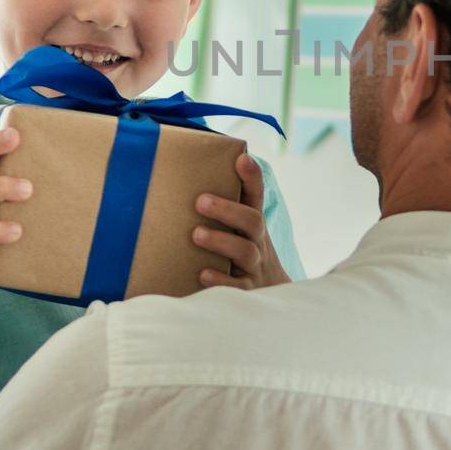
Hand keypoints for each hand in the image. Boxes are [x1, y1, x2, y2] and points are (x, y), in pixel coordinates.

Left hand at [190, 149, 290, 291]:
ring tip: (196, 234)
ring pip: (245, 251)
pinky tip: (203, 274)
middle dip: (227, 210)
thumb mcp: (238, 229)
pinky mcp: (247, 290)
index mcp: (252, 222)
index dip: (252, 177)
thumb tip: (179, 177)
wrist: (270, 290)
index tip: (242, 159)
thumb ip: (220, 208)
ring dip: (221, 241)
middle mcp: (257, 240)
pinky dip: (221, 281)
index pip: (256, 195)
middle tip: (200, 201)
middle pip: (252, 220)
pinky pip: (238, 286)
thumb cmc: (241, 251)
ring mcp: (254, 266)